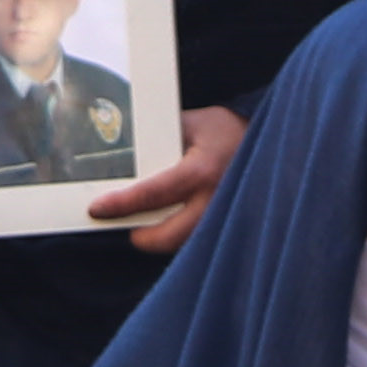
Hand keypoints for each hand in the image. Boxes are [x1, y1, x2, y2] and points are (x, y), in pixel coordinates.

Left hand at [90, 104, 250, 256]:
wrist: (269, 141)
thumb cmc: (228, 130)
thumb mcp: (193, 123)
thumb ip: (161, 135)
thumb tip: (123, 145)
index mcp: (201, 171)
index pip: (151, 194)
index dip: (121, 205)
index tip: (97, 209)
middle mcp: (213, 200)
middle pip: (166, 236)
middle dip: (142, 237)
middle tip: (128, 228)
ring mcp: (224, 218)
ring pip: (183, 244)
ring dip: (161, 238)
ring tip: (146, 226)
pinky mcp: (229, 226)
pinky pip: (197, 239)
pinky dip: (180, 235)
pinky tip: (170, 223)